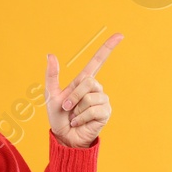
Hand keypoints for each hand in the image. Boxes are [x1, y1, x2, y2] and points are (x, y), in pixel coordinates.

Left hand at [46, 33, 121, 147]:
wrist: (65, 136)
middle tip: (66, 107)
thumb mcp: (51, 95)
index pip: (98, 61)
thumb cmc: (58, 117)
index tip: (120, 35)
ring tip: (74, 116)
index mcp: (83, 81)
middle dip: (74, 95)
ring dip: (77, 109)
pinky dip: (82, 117)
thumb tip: (50, 54)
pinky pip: (93, 110)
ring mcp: (102, 100)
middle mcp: (96, 89)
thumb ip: (52, 75)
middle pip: (88, 81)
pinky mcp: (106, 113)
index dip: (108, 47)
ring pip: (90, 97)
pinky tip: (80, 122)